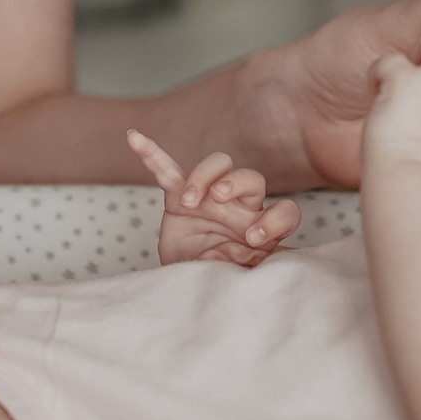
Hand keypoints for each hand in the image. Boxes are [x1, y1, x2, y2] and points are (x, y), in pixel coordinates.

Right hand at [128, 131, 301, 266]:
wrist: (189, 281)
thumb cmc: (221, 279)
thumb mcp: (234, 280)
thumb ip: (237, 271)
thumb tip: (226, 263)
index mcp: (262, 228)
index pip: (285, 213)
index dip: (275, 221)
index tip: (255, 238)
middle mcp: (241, 207)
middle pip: (252, 178)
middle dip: (238, 183)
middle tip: (219, 199)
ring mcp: (210, 197)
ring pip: (219, 165)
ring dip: (205, 175)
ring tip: (190, 199)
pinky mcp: (179, 196)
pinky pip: (167, 169)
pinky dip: (152, 154)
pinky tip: (135, 138)